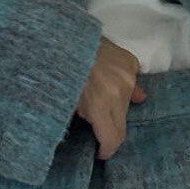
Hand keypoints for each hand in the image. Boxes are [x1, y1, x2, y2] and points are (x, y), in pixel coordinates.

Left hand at [74, 35, 145, 159]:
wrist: (64, 36)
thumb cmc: (58, 71)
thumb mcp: (63, 101)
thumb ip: (82, 119)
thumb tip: (98, 129)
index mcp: (99, 104)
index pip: (113, 139)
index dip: (106, 150)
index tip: (99, 152)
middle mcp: (118, 92)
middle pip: (122, 126)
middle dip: (110, 133)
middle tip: (98, 131)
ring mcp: (127, 77)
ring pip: (126, 106)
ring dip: (115, 110)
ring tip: (98, 101)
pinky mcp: (130, 63)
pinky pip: (131, 84)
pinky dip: (123, 89)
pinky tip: (111, 87)